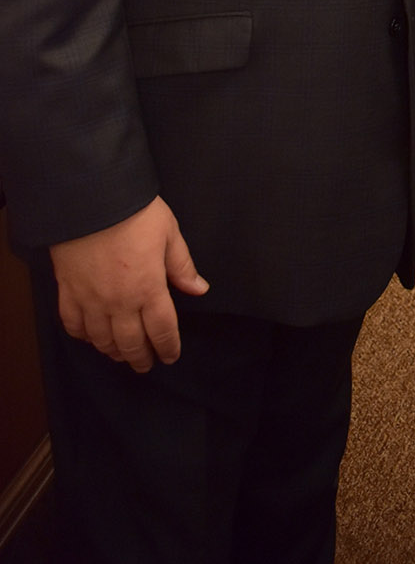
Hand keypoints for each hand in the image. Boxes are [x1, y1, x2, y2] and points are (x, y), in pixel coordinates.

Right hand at [49, 196, 208, 371]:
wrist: (90, 198)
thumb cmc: (134, 212)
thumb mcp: (168, 232)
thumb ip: (182, 265)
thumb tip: (199, 289)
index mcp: (149, 288)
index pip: (162, 329)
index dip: (168, 347)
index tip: (170, 356)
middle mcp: (120, 302)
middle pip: (131, 343)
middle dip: (141, 358)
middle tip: (146, 365)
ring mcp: (91, 300)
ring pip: (102, 340)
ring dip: (113, 351)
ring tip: (121, 355)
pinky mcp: (68, 292)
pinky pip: (73, 325)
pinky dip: (83, 336)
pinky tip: (90, 337)